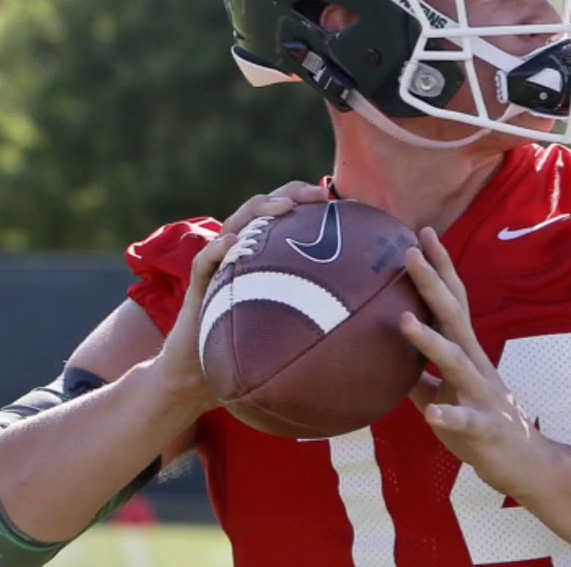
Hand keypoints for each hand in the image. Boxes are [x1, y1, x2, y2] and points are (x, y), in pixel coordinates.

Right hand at [154, 181, 330, 411]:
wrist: (201, 376)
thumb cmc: (251, 353)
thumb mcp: (292, 328)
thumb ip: (319, 315)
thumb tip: (371, 319)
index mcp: (263, 255)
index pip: (285, 215)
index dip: (309, 201)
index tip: (340, 202)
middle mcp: (241, 253)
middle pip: (262, 208)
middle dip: (290, 194)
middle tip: (319, 195)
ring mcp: (219, 265)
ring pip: (236, 223)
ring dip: (260, 210)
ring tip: (284, 208)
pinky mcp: (198, 285)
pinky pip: (205, 261)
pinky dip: (218, 248)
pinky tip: (233, 242)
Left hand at [401, 227, 541, 498]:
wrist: (524, 464)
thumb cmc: (479, 425)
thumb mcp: (443, 395)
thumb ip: (418, 377)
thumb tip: (385, 360)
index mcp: (465, 353)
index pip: (452, 301)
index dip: (438, 268)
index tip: (421, 234)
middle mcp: (476, 364)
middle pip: (453, 316)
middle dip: (431, 284)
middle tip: (410, 252)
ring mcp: (483, 394)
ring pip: (456, 362)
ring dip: (431, 341)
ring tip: (405, 321)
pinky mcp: (486, 427)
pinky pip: (467, 421)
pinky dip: (450, 415)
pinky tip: (433, 413)